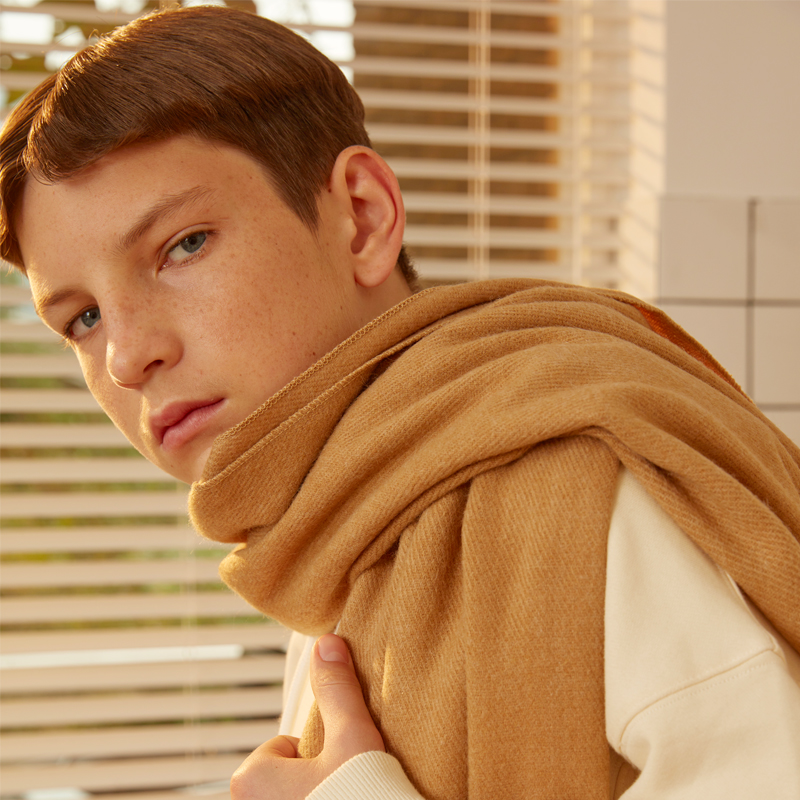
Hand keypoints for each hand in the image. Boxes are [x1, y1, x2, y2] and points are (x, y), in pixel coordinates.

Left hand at [230, 633, 384, 799]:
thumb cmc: (362, 798)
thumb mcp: (353, 736)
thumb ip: (337, 689)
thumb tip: (327, 642)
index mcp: (251, 781)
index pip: (279, 749)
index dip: (311, 752)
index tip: (334, 765)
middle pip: (281, 780)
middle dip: (308, 781)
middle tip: (339, 787)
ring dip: (314, 798)